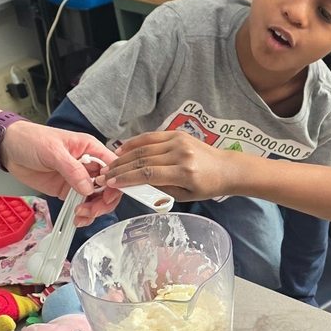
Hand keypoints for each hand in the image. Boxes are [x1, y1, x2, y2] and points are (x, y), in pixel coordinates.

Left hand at [1, 121, 121, 225]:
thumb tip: (88, 189)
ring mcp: (79, 179)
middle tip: (92, 210)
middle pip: (109, 187)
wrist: (9, 148)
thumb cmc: (32, 139)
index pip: (113, 167)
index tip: (106, 195)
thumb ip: (73, 170)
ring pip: (97, 199)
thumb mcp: (53, 151)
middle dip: (104, 201)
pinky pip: (82, 204)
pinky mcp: (68, 190)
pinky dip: (83, 214)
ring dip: (93, 210)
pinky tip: (77, 218)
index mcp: (91, 149)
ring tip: (80, 215)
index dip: (114, 182)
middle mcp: (89, 165)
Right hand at [99, 132, 234, 201]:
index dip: (127, 178)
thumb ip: (160, 190)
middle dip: (121, 168)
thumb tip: (134, 184)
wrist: (226, 168)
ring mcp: (179, 141)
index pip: (148, 174)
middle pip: (143, 160)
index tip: (111, 183)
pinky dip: (135, 143)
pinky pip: (151, 137)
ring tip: (110, 164)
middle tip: (105, 174)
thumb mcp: (184, 196)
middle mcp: (181, 154)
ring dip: (124, 156)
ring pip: (144, 147)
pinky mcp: (177, 134)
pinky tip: (122, 150)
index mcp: (184, 173)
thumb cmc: (207, 186)